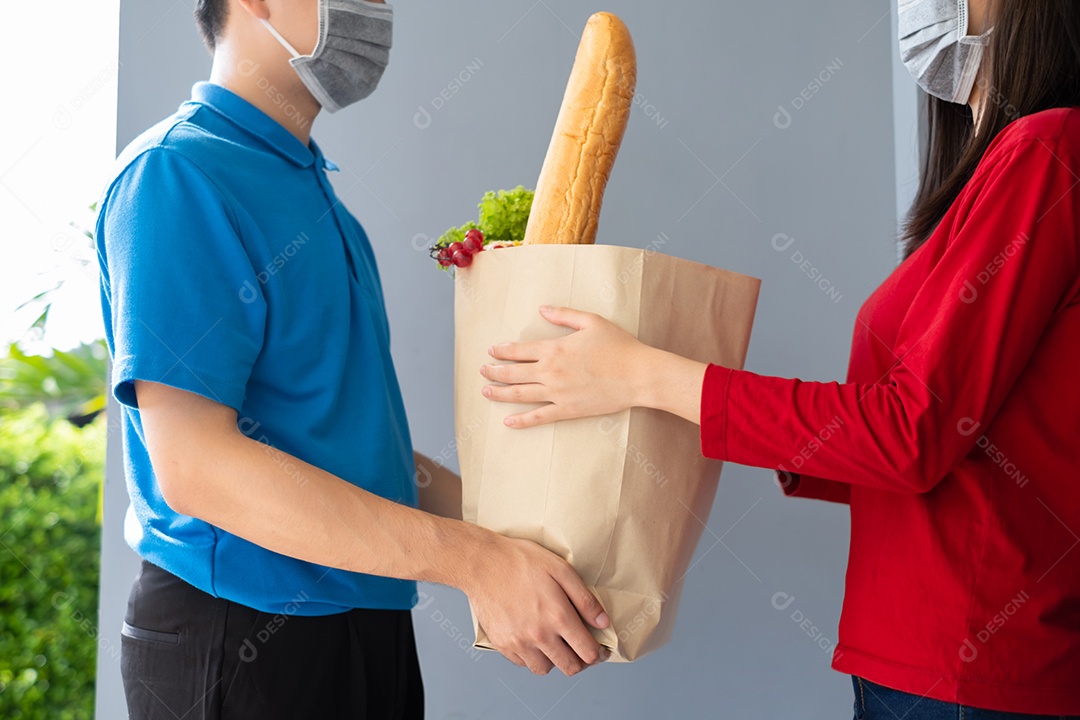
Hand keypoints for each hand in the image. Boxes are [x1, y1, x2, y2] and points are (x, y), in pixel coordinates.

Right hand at [463, 532, 609, 674]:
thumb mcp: (561, 570)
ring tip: (555, 644)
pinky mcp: (502, 644)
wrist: (483, 563)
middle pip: (570, 667)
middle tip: (580, 649)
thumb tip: (602, 622)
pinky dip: (532, 656)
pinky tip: (533, 639)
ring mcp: (519, 643)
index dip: (599, 654)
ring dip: (555, 660)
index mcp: (558, 617)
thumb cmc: (521, 561)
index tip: (600, 650)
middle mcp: (539, 636)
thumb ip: (585, 599)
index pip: (588, 652)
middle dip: (581, 661)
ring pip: (545, 669)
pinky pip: (523, 663)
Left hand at [480, 306, 651, 427]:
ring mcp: (557, 393)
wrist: (639, 375)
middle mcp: (551, 372)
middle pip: (513, 373)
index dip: (502, 351)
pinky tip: (508, 422)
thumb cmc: (619, 346)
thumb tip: (541, 309)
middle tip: (482, 370)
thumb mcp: (592, 321)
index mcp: (555, 349)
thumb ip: (563, 315)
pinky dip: (521, 421)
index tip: (492, 351)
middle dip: (494, 371)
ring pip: (520, 394)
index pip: (519, 350)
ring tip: (486, 391)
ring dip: (500, 393)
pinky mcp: (567, 410)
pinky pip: (539, 417)